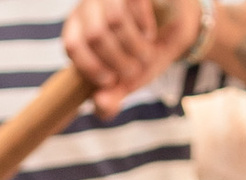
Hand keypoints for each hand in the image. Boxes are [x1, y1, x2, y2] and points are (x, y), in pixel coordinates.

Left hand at [62, 0, 197, 112]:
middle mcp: (88, 6)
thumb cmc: (142, 55)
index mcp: (77, 30)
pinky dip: (144, 26)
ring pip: (115, 19)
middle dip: (120, 62)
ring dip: (135, 46)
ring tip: (145, 55)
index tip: (110, 81)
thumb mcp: (126, 82)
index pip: (73, 45)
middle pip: (96, 35)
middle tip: (135, 72)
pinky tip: (149, 33)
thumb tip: (100, 103)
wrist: (172, 24)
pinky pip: (135, 4)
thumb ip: (110, 99)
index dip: (91, 67)